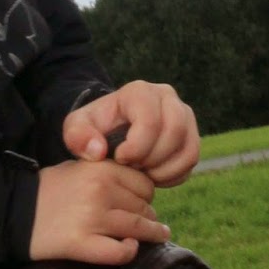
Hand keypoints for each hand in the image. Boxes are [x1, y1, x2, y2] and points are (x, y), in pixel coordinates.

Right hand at [29, 158, 168, 265]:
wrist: (12, 210)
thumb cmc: (46, 188)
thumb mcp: (77, 167)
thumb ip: (107, 173)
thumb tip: (139, 187)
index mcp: (100, 170)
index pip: (144, 183)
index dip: (147, 194)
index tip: (144, 202)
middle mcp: (100, 192)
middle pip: (143, 206)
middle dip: (149, 215)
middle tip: (151, 223)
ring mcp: (92, 219)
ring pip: (138, 228)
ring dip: (151, 234)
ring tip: (158, 236)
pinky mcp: (81, 244)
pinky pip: (119, 252)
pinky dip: (129, 252)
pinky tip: (130, 249)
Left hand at [62, 81, 198, 185]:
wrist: (110, 130)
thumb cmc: (94, 127)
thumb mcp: (76, 128)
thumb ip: (78, 137)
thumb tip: (99, 151)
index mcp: (140, 92)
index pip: (150, 121)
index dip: (136, 148)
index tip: (119, 158)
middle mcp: (167, 97)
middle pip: (175, 132)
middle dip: (152, 159)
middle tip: (132, 168)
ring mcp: (184, 115)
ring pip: (189, 148)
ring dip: (164, 170)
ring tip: (142, 174)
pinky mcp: (191, 135)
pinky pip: (192, 160)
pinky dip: (174, 175)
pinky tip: (153, 177)